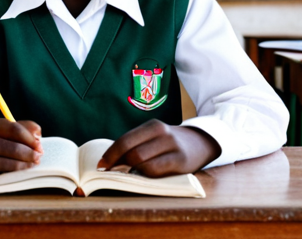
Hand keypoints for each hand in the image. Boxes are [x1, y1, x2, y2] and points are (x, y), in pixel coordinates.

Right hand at [0, 119, 42, 176]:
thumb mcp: (1, 127)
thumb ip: (22, 127)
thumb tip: (38, 136)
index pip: (14, 129)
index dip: (30, 138)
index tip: (39, 144)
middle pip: (13, 148)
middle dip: (30, 154)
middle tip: (39, 156)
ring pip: (8, 164)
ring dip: (25, 165)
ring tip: (33, 164)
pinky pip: (2, 174)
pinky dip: (13, 173)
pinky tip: (20, 171)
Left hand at [97, 119, 220, 176]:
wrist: (201, 143)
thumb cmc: (169, 143)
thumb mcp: (154, 137)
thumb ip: (137, 145)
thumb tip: (109, 161)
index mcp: (152, 126)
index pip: (125, 140)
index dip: (110, 154)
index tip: (100, 165)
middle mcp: (162, 133)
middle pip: (131, 151)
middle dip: (116, 164)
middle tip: (108, 173)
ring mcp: (172, 146)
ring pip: (141, 161)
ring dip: (129, 171)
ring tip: (124, 175)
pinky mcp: (180, 160)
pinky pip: (155, 170)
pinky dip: (144, 175)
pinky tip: (141, 176)